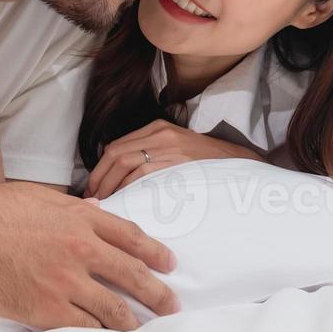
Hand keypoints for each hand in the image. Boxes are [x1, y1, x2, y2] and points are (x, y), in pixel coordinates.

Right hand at [0, 181, 180, 329]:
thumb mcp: (39, 197)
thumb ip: (72, 208)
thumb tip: (95, 211)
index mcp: (80, 219)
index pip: (131, 236)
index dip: (155, 251)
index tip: (169, 263)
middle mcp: (81, 250)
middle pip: (132, 275)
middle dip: (158, 293)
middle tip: (173, 304)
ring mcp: (66, 282)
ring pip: (113, 310)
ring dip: (132, 322)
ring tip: (143, 330)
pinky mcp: (46, 310)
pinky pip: (84, 329)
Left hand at [84, 119, 263, 199]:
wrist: (240, 163)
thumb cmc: (207, 164)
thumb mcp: (178, 150)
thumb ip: (152, 156)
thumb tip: (122, 178)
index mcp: (158, 128)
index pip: (117, 146)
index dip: (100, 169)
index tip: (94, 188)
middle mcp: (160, 133)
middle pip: (115, 153)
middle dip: (99, 178)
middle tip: (92, 199)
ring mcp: (169, 145)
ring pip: (124, 162)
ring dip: (109, 184)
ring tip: (104, 203)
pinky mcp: (177, 160)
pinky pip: (142, 173)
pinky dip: (128, 187)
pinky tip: (124, 201)